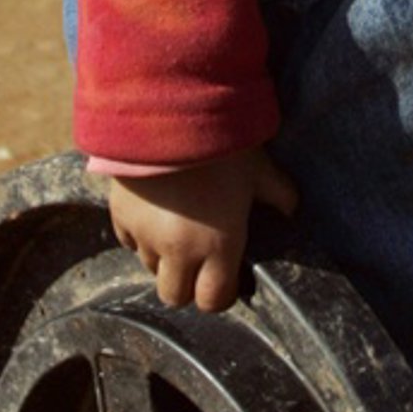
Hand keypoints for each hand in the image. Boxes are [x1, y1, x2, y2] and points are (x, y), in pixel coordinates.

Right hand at [105, 148, 298, 311]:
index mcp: (219, 245)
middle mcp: (179, 251)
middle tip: (197, 257)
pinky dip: (139, 235)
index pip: (214, 300)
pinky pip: (128, 242)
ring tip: (175, 227)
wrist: (170, 111)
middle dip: (186, 283)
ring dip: (163, 256)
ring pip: (150, 267)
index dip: (221, 292)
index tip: (225, 276)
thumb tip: (293, 211)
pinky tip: (153, 212)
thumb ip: (279, 194)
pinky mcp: (119, 217)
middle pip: (175, 296)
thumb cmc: (223, 142)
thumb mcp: (259, 168)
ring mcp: (145, 236)